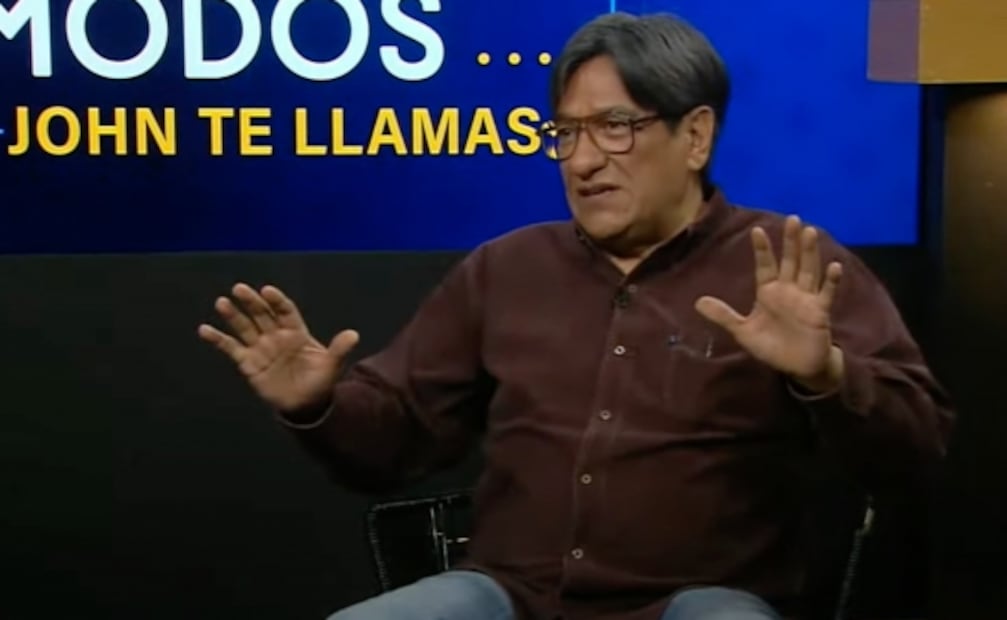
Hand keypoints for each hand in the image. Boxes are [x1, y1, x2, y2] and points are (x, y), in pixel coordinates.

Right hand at [197, 283, 358, 411]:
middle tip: (240, 289)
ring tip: (222, 302)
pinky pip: (230, 348)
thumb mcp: (330, 366)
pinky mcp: (247, 362)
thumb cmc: (319, 382)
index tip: (268, 291)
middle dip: (252, 302)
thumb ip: (338, 349)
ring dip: (233, 315)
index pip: (285, 311)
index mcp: (296, 333)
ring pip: (245, 327)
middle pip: (262, 314)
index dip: (277, 301)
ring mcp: (260, 348)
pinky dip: (218, 339)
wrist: (304, 405)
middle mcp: (276, 336)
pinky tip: (204, 329)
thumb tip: (353, 334)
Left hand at [694, 216, 843, 391]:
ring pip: (808, 271)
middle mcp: (788, 290)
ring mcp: (806, 299)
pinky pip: (826, 294)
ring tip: (810, 232)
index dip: (762, 249)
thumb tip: (697, 302)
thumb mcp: (743, 331)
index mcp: (769, 292)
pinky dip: (831, 281)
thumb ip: (724, 316)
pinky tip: (834, 266)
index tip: (757, 230)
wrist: (796, 367)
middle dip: (791, 241)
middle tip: (793, 219)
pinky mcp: (820, 312)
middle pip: (790, 261)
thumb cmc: (771, 346)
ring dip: (809, 253)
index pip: (765, 265)